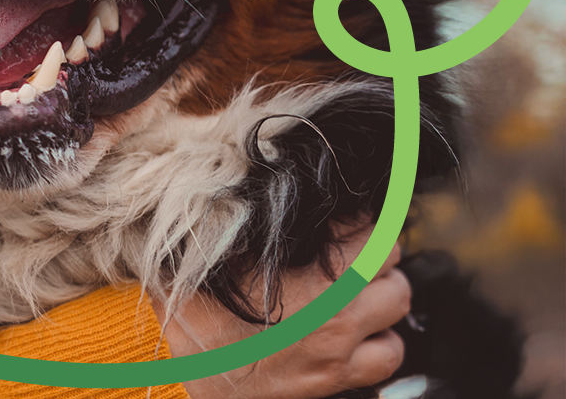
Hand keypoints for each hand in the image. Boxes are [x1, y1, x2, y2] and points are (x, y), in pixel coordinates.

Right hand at [160, 225, 409, 398]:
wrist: (180, 372)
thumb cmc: (192, 315)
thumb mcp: (216, 256)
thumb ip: (252, 229)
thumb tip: (272, 202)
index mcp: (311, 270)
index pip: (365, 227)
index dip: (352, 220)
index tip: (339, 224)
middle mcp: (335, 306)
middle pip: (389, 258)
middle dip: (372, 251)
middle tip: (350, 253)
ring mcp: (338, 344)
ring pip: (398, 304)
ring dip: (382, 292)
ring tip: (359, 291)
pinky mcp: (334, 376)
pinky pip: (389, 355)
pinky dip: (382, 342)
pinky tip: (361, 335)